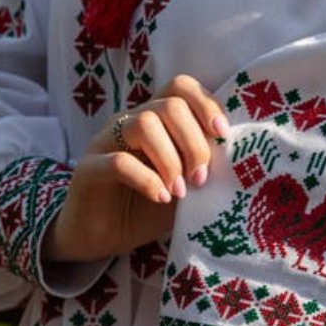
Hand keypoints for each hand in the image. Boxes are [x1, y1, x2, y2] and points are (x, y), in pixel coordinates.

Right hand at [43, 75, 228, 262]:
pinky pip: (119, 162)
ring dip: (170, 159)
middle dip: (194, 142)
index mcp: (155, 121)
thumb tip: (237, 160)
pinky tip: (160, 197)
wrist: (100, 237)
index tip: (222, 134)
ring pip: (144, 124)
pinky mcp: (88, 169)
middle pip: (168, 106)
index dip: (205, 104)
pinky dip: (146, 179)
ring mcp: (106, 142)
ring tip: (179, 191)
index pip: (180, 87)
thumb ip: (203, 170)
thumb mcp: (184, 189)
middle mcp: (129, 123)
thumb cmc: (145, 210)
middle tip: (200, 179)